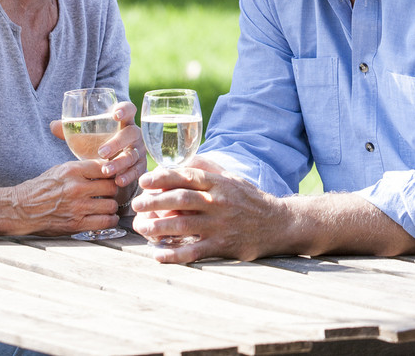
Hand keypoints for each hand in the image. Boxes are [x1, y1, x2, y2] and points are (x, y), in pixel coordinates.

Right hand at [10, 159, 124, 236]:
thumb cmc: (42, 187)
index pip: (104, 167)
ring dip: (112, 206)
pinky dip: (109, 220)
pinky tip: (107, 217)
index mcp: (73, 170)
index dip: (111, 171)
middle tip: (111, 191)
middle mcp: (77, 188)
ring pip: (111, 205)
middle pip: (111, 187)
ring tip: (109, 205)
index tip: (112, 174)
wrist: (23, 209)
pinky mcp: (76, 225)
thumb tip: (104, 167)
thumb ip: (82, 168)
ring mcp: (78, 207)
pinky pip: (104, 222)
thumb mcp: (61, 169)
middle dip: (113, 189)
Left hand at [50, 99, 145, 196]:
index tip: (114, 114)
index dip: (124, 110)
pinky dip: (129, 176)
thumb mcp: (87, 138)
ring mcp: (139, 150)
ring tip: (106, 170)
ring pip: (133, 155)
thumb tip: (53, 125)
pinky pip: (138, 171)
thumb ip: (72, 131)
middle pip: (131, 133)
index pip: (128, 109)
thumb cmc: (98, 146)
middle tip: (101, 151)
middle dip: (117, 142)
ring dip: (120, 163)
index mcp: (123, 122)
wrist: (113, 167)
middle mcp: (134, 134)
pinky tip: (119, 181)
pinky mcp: (141, 166)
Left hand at [131, 163, 284, 262]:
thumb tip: (184, 159)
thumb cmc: (250, 199)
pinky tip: (158, 255)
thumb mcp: (231, 178)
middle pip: (181, 200)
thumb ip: (208, 168)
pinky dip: (174, 254)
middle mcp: (218, 202)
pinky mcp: (223, 247)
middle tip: (136, 205)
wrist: (278, 224)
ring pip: (184, 225)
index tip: (144, 181)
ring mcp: (220, 225)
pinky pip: (194, 251)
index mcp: (218, 183)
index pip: (186, 176)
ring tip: (141, 228)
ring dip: (159, 227)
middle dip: (154, 202)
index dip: (162, 178)